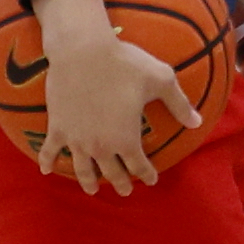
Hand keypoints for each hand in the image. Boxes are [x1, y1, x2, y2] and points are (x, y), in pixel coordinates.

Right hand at [30, 0, 193, 195]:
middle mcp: (100, 145)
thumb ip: (179, 104)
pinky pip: (50, 149)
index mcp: (126, 138)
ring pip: (82, 167)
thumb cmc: (125, 64)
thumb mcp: (162, 80)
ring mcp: (76, 138)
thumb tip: (197, 123)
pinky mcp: (56, 127)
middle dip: (121, 182)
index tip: (151, 180)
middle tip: (126, 191)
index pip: (139, 165)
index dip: (146, 174)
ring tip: (92, 190)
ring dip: (87, 181)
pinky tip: (45, 171)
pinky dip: (47, 161)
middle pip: (111, 171)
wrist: (82, 51)